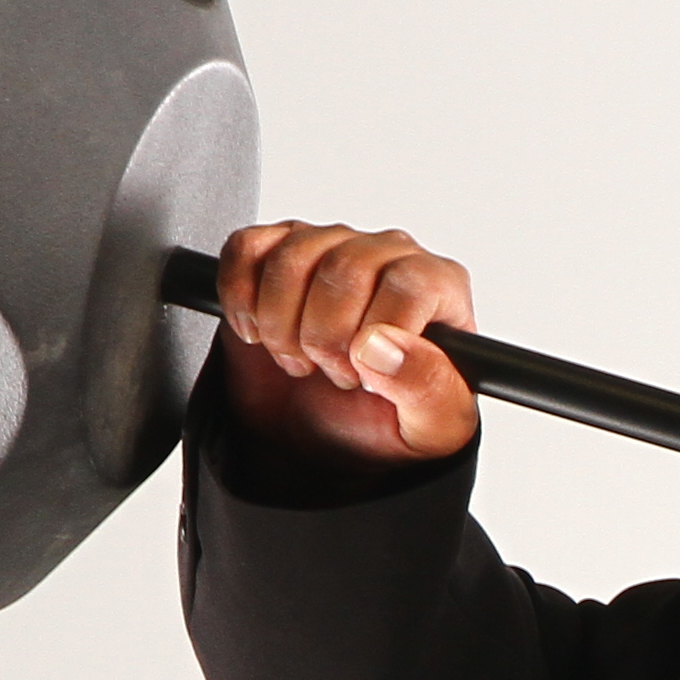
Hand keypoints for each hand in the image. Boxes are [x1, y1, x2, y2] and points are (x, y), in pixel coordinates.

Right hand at [207, 219, 479, 469]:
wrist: (335, 434)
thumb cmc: (393, 419)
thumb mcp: (433, 424)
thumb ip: (428, 387)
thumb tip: (384, 347)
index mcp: (439, 286)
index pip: (410, 283)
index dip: (378, 335)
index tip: (367, 374)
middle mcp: (387, 255)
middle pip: (345, 270)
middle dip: (326, 339)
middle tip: (333, 374)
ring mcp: (329, 245)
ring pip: (291, 259)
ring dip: (282, 326)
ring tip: (301, 359)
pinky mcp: (275, 250)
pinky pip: (246, 249)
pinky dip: (240, 298)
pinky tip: (259, 334)